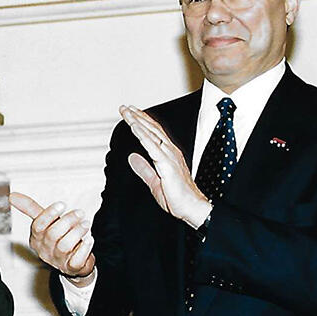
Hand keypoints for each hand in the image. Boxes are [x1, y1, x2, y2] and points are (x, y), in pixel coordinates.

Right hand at [9, 192, 95, 284]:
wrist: (72, 263)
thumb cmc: (58, 239)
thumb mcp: (44, 223)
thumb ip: (30, 209)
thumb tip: (12, 196)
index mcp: (36, 238)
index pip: (38, 226)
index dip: (49, 214)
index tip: (62, 204)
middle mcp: (44, 250)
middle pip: (52, 234)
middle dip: (67, 221)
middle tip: (80, 213)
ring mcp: (57, 260)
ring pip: (65, 246)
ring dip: (77, 233)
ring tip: (86, 224)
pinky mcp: (71, 268)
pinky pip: (76, 261)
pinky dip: (84, 250)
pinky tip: (89, 240)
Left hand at [119, 105, 211, 228]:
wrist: (192, 208)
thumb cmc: (178, 198)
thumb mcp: (154, 182)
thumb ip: (143, 169)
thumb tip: (132, 157)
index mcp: (167, 155)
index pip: (153, 133)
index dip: (142, 121)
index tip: (130, 113)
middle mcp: (170, 152)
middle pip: (151, 129)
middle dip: (137, 116)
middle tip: (124, 107)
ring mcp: (170, 157)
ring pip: (151, 134)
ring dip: (137, 121)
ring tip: (126, 112)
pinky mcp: (167, 165)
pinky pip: (152, 146)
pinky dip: (142, 135)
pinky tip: (134, 127)